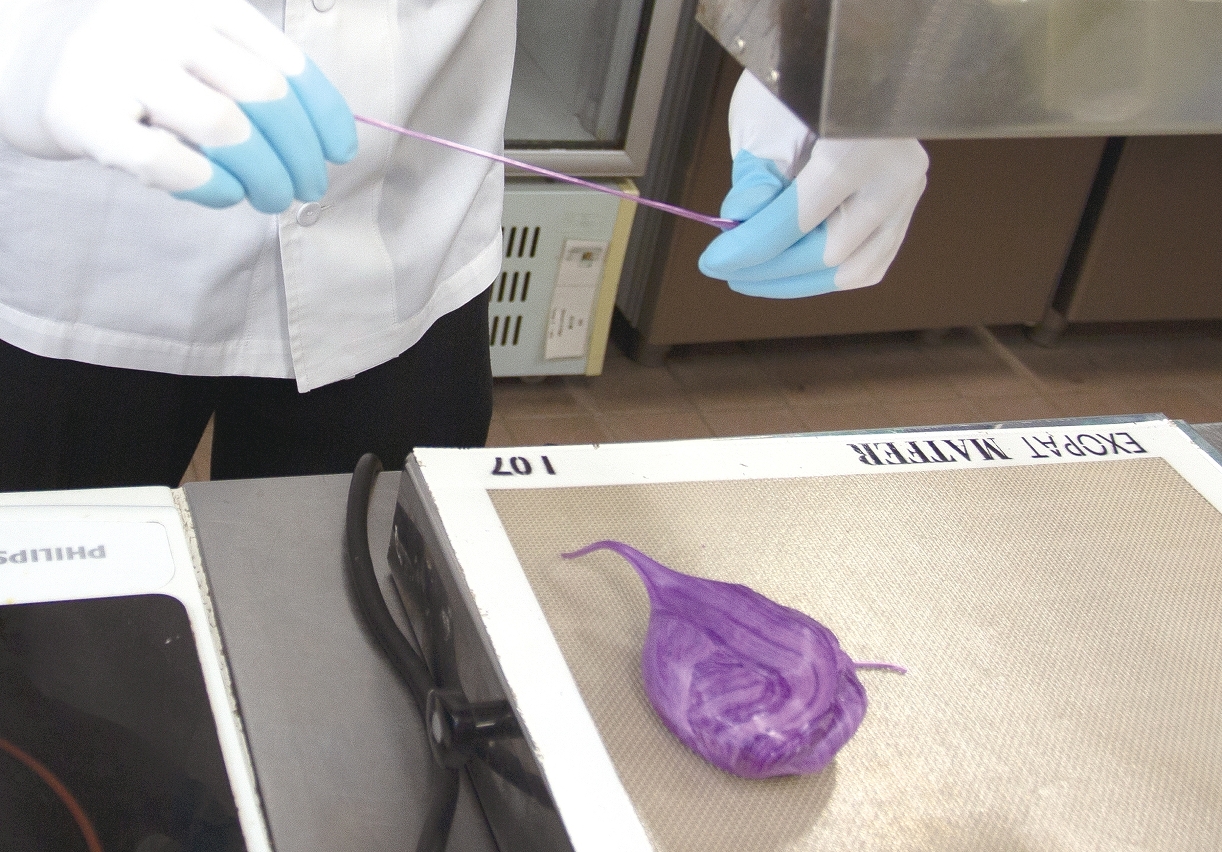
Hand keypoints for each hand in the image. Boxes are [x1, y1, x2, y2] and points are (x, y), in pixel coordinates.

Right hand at [0, 0, 356, 212]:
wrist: (52, 68)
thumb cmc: (156, 72)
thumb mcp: (210, 55)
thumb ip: (263, 82)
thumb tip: (331, 143)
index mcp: (206, 6)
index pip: (287, 64)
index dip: (324, 116)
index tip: (340, 153)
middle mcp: (164, 25)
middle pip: (263, 97)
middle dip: (300, 154)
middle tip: (309, 186)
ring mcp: (122, 66)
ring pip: (223, 127)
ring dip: (265, 174)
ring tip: (275, 197)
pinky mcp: (89, 117)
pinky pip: (165, 160)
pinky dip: (211, 185)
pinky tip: (228, 194)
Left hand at [699, 71, 927, 297]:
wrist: (845, 64)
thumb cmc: (800, 84)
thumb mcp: (765, 121)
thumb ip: (755, 181)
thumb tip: (742, 228)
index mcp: (860, 144)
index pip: (797, 219)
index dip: (749, 249)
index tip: (714, 261)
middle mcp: (895, 175)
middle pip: (829, 253)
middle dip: (770, 271)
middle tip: (728, 271)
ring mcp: (908, 193)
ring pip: (855, 270)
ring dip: (798, 282)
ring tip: (754, 277)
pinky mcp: (906, 207)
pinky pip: (870, 262)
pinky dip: (827, 275)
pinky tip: (790, 271)